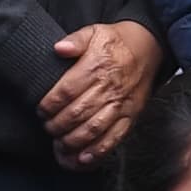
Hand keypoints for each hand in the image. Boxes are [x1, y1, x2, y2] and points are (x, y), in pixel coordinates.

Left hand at [42, 19, 162, 165]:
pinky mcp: (131, 116)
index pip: (66, 91)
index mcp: (96, 67)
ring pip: (93, 129)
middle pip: (77, 113)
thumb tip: (58, 48)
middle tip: (48, 128)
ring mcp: (121, 105)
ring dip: (73, 141)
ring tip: (59, 144)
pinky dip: (97, 151)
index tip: (41, 110)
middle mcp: (109, 88)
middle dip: (57, 125)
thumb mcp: (94, 32)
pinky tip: (82, 158)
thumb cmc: (116, 42)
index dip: (49, 105)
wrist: (149, 48)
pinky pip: (114, 138)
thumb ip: (75, 40)